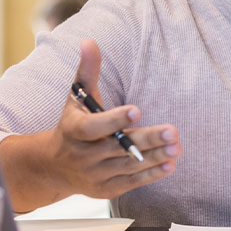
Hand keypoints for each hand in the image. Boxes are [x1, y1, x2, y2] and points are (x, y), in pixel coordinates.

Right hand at [0, 39, 181, 210]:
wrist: (53, 167)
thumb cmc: (72, 126)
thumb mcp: (76, 98)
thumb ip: (86, 71)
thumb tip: (89, 42)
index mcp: (74, 130)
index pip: (94, 126)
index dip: (115, 119)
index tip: (138, 110)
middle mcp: (83, 155)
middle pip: (119, 147)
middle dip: (147, 139)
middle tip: (173, 131)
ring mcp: (95, 174)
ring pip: (128, 165)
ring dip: (154, 157)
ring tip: (177, 146)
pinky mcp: (106, 189)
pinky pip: (131, 182)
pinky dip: (151, 174)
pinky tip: (170, 164)